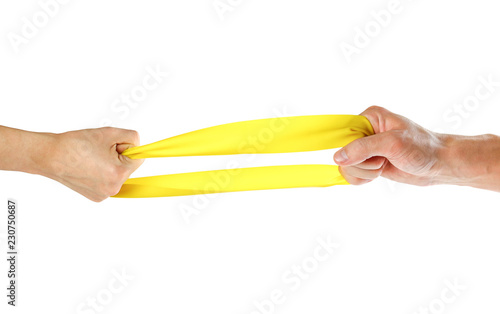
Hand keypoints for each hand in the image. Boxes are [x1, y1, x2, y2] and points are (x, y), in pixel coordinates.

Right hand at [43, 127, 143, 201]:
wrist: (51, 156)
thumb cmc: (76, 144)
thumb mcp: (110, 133)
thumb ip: (132, 138)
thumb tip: (139, 146)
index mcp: (119, 173)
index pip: (139, 158)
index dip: (126, 147)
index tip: (114, 144)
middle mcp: (113, 188)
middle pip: (128, 167)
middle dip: (118, 156)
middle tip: (99, 150)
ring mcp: (104, 194)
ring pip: (118, 174)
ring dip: (110, 165)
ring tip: (92, 158)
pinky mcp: (96, 197)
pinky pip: (108, 181)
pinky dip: (102, 173)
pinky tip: (88, 167)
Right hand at [334, 106, 499, 190]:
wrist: (439, 164)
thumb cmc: (422, 148)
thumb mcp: (392, 144)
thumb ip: (363, 148)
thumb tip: (337, 158)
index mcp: (369, 118)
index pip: (343, 133)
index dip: (349, 148)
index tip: (368, 155)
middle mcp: (365, 131)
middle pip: (342, 152)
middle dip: (361, 163)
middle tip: (382, 160)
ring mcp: (366, 148)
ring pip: (346, 166)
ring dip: (365, 172)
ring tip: (384, 165)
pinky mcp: (368, 163)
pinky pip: (352, 175)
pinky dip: (363, 179)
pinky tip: (378, 175)